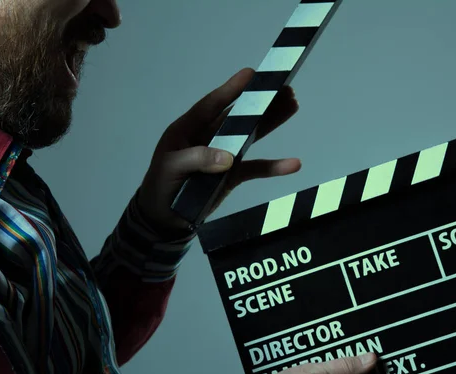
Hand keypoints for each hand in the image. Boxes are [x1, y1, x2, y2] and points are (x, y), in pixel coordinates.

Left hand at [137, 68, 300, 232]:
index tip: (251, 73)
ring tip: (293, 104)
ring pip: (251, 134)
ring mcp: (224, 154)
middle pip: (238, 115)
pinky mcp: (233, 174)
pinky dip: (274, 167)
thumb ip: (197, 160)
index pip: (211, 105)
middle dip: (261, 101)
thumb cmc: (161, 186)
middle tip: (285, 87)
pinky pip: (256, 168)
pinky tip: (293, 164)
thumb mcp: (171, 169)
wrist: (165, 218)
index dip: (231, 89)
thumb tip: (229, 158)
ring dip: (271, 121)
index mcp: (188, 129)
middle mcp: (209, 137)